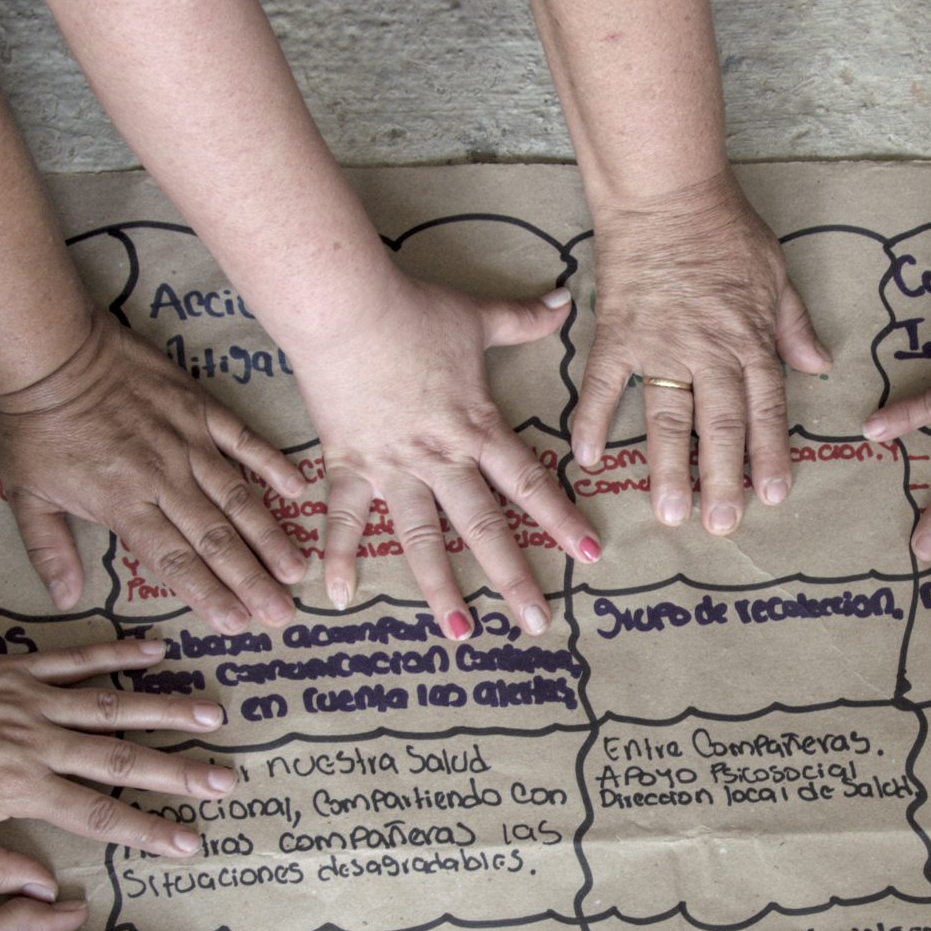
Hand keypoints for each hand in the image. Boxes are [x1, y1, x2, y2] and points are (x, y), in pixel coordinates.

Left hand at [0, 315, 309, 632]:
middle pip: (215, 539)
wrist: (52, 354)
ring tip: (296, 569)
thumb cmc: (36, 426)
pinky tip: (298, 489)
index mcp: (124, 505)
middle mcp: (164, 480)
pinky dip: (272, 462)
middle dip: (251, 581)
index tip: (236, 625)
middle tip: (281, 614)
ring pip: (237, 498)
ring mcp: (187, 443)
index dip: (208, 595)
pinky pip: (243, 439)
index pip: (174, 561)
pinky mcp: (200, 409)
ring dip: (269, 536)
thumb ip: (49, 550)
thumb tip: (66, 599)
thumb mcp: (26, 494)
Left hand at [0, 637, 235, 898]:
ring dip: (165, 709)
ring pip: (111, 704)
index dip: (148, 831)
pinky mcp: (17, 667)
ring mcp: (30, 700)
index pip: (98, 816)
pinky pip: (76, 658)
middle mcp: (37, 742)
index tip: (191, 843)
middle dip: (179, 772)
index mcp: (20, 789)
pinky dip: (118, 652)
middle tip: (225, 781)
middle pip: (122, 759)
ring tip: (212, 713)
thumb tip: (45, 891)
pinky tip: (157, 650)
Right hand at [302, 271, 598, 637]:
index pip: (530, 484)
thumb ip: (523, 319)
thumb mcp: (477, 316)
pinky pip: (346, 518)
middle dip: (513, 577)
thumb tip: (564, 298)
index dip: (563, 520)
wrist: (345, 308)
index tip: (591, 554)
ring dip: (440, 588)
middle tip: (536, 623)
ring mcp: (395, 467)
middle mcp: (441, 458)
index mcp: (478, 428)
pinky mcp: (350, 464)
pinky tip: (339, 596)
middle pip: (484, 527)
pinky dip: (339, 556)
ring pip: (423, 538)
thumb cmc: (413, 310)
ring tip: (459, 632)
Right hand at [574, 171, 831, 535]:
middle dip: (722, 479)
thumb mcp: (777, 274)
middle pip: (718, 426)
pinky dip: (591, 418)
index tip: (772, 496)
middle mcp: (708, 351)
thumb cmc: (725, 229)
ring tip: (670, 513)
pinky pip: (602, 383)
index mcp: (749, 340)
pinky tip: (586, 457)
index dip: (770, 455)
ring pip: (667, 417)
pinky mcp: (617, 333)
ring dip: (668, 468)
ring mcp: (659, 345)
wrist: (667, 191)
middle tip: (721, 525)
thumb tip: (820, 366)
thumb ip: (794, 326)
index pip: (766, 409)